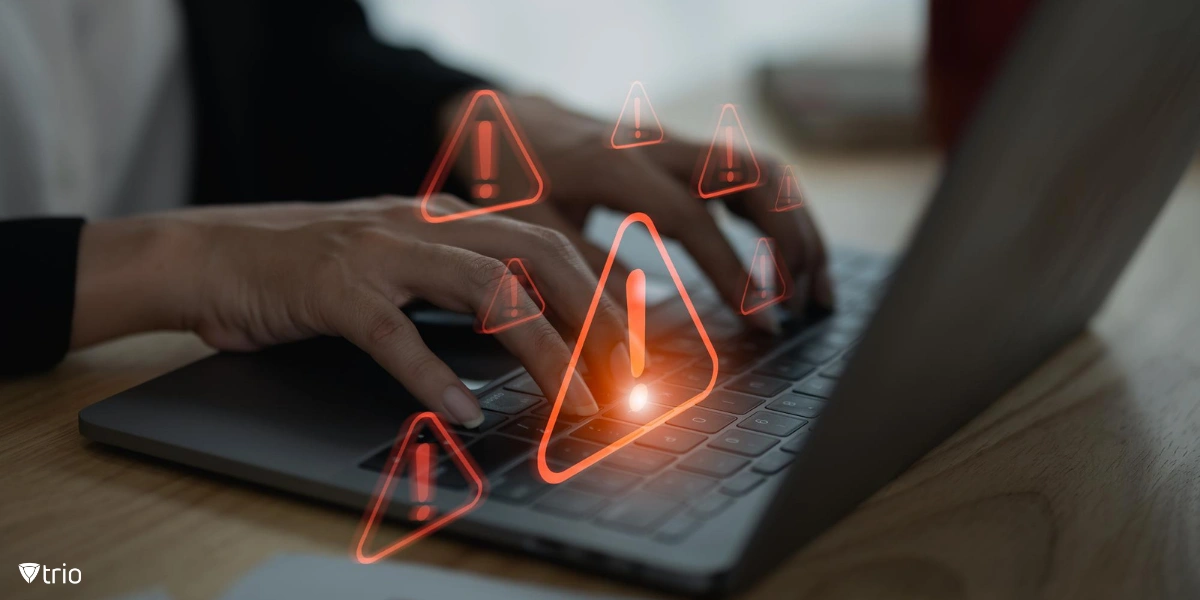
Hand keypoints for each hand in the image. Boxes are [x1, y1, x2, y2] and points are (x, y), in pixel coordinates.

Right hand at [72, 196, 635, 425]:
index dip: (600, 295)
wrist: (211, 254)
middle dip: (594, 319)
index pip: (547, 247)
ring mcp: (380, 252)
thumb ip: (460, 284)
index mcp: (447, 219)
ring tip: (574, 399)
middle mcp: (425, 225)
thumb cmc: (311, 268)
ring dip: (542, 350)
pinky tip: (461, 412)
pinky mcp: (333, 289)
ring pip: (488, 292)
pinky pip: (397, 335)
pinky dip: (434, 377)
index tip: (634, 345)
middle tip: (626, 376)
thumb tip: (533, 329)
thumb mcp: (401, 264)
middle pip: (538, 260)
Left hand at [476, 94, 833, 332]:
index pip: (692, 218)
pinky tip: (791, 259)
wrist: (507, 119)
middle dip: (792, 240)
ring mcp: (675, 144)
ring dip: (799, 225)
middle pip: (750, 177)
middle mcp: (656, 146)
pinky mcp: (684, 152)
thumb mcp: (530, 229)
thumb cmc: (513, 178)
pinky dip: (781, 215)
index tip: (765, 320)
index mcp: (614, 166)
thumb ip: (584, 271)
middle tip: (810, 304)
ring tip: (818, 288)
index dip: (733, 271)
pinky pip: (749, 174)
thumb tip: (640, 331)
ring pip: (761, 170)